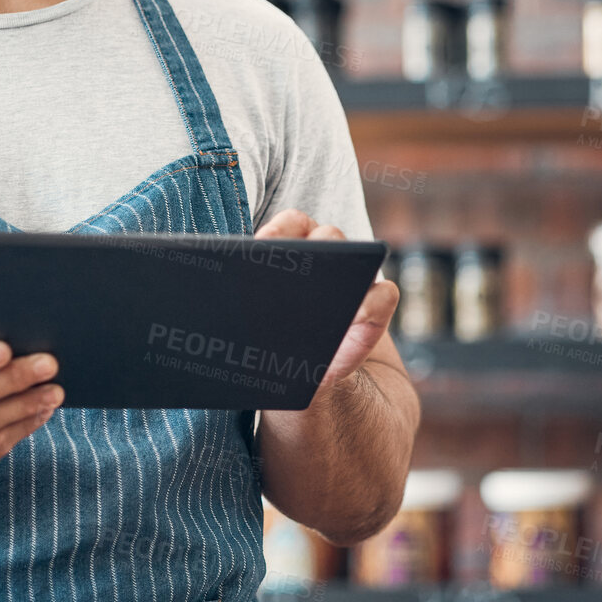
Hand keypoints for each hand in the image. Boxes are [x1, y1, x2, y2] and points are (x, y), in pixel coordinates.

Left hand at [254, 208, 399, 393]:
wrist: (314, 378)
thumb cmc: (279, 343)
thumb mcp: (257, 322)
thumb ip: (250, 299)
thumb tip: (217, 290)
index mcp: (299, 251)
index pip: (293, 223)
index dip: (278, 230)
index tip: (260, 247)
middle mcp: (332, 259)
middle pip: (328, 236)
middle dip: (312, 246)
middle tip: (291, 265)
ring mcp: (358, 281)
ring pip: (357, 253)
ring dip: (342, 265)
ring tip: (322, 288)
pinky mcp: (377, 308)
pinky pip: (384, 294)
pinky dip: (371, 302)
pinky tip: (353, 316)